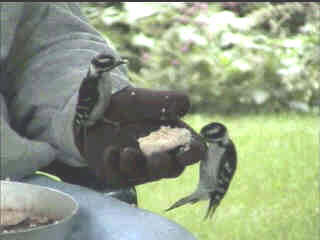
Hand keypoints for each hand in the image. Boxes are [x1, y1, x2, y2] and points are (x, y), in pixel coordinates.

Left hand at [74, 87, 206, 187]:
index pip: (193, 151)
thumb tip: (186, 105)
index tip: (189, 149)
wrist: (96, 111)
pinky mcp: (118, 174)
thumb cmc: (127, 106)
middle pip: (171, 169)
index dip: (194, 153)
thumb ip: (169, 100)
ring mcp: (139, 168)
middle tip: (157, 157)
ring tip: (127, 152)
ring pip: (145, 175)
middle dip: (164, 165)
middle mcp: (159, 156)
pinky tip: (110, 151)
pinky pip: (120, 177)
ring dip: (138, 165)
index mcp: (173, 139)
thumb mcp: (147, 99)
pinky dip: (115, 165)